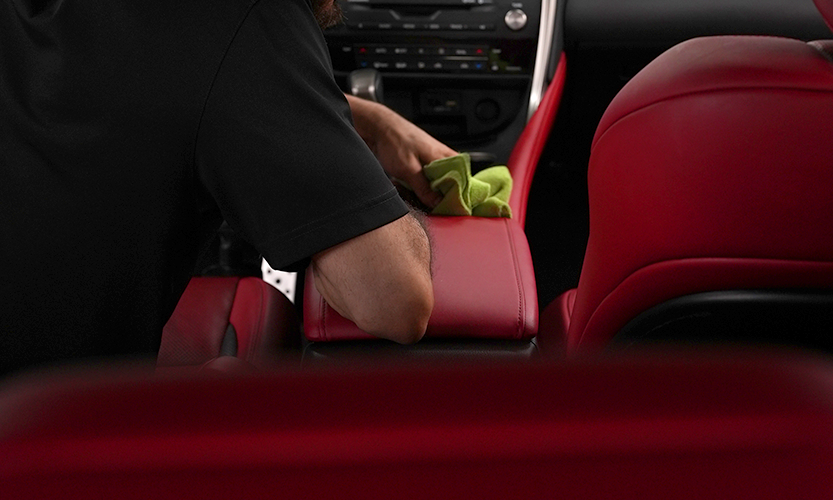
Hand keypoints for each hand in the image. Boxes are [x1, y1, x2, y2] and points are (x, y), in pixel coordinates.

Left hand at [346, 94, 456, 208]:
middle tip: (422, 200)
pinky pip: (425, 180)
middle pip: (449, 186)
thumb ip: (424, 188)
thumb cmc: (395, 141)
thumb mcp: (409, 170)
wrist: (379, 128)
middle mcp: (443, 158)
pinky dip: (416, 186)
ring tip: (409, 188)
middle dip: (435, 196)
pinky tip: (406, 185)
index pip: (462, 182)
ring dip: (423, 191)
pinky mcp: (422, 164)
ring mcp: (432, 161)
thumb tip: (438, 203)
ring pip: (435, 184)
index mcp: (446, 157)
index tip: (445, 208)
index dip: (455, 197)